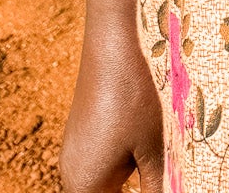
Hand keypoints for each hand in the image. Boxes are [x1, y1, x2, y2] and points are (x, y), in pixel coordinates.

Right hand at [58, 20, 164, 192]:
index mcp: (86, 187)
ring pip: (101, 181)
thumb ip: (156, 186)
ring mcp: (71, 155)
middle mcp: (71, 176)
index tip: (150, 183)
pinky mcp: (77, 136)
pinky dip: (117, 161)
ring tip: (147, 156)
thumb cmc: (134, 100)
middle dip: (129, 187)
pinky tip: (136, 140)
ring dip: (124, 179)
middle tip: (152, 167)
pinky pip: (96, 162)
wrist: (110, 49)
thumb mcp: (154, 150)